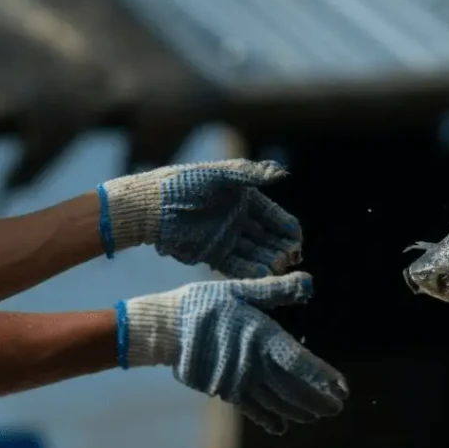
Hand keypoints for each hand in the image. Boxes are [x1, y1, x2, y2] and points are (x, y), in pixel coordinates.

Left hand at [97, 159, 302, 277]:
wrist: (152, 206)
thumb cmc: (183, 183)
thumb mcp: (218, 175)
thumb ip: (248, 174)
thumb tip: (282, 172)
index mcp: (242, 198)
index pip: (271, 215)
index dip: (284, 225)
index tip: (297, 237)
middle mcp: (237, 220)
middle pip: (266, 237)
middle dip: (281, 247)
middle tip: (294, 257)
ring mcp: (225, 238)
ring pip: (253, 252)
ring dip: (268, 261)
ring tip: (280, 268)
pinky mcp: (211, 255)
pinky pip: (234, 265)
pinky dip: (248, 270)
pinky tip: (262, 275)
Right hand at [117, 273, 347, 433]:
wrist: (166, 328)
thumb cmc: (205, 303)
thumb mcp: (240, 290)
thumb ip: (275, 290)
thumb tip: (308, 282)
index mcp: (262, 337)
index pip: (301, 362)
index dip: (323, 378)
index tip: (342, 389)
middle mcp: (254, 363)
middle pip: (292, 388)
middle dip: (316, 400)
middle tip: (336, 408)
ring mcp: (238, 380)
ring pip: (275, 401)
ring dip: (297, 411)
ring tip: (314, 417)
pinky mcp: (223, 389)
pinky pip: (250, 409)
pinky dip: (267, 419)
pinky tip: (280, 427)